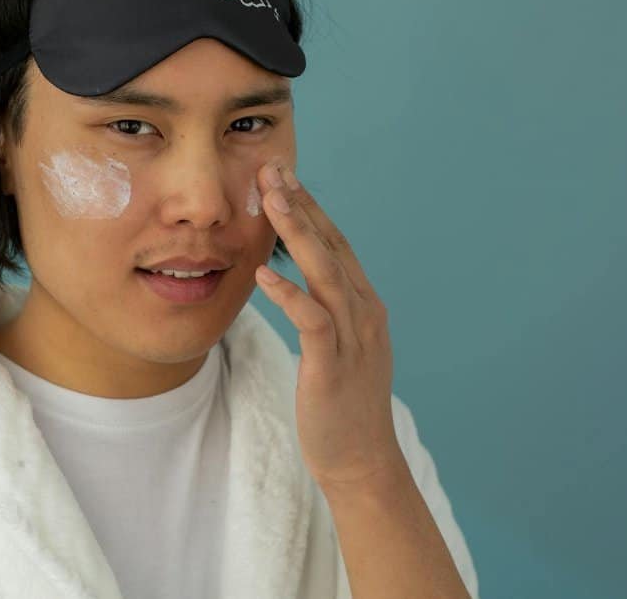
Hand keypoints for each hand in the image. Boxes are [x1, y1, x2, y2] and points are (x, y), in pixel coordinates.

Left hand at [254, 160, 407, 493]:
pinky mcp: (332, 364)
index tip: (283, 176)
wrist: (361, 458)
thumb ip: (326, 308)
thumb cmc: (341, 402)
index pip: (335, 244)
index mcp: (363, 304)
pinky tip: (263, 274)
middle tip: (273, 168)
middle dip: (301, 205)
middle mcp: (364, 311)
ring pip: (325, 272)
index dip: (310, 208)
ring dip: (297, 233)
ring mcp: (352, 336)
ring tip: (269, 200)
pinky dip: (289, 294)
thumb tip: (299, 278)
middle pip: (331, 246)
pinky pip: (312, 320)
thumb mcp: (337, 345)